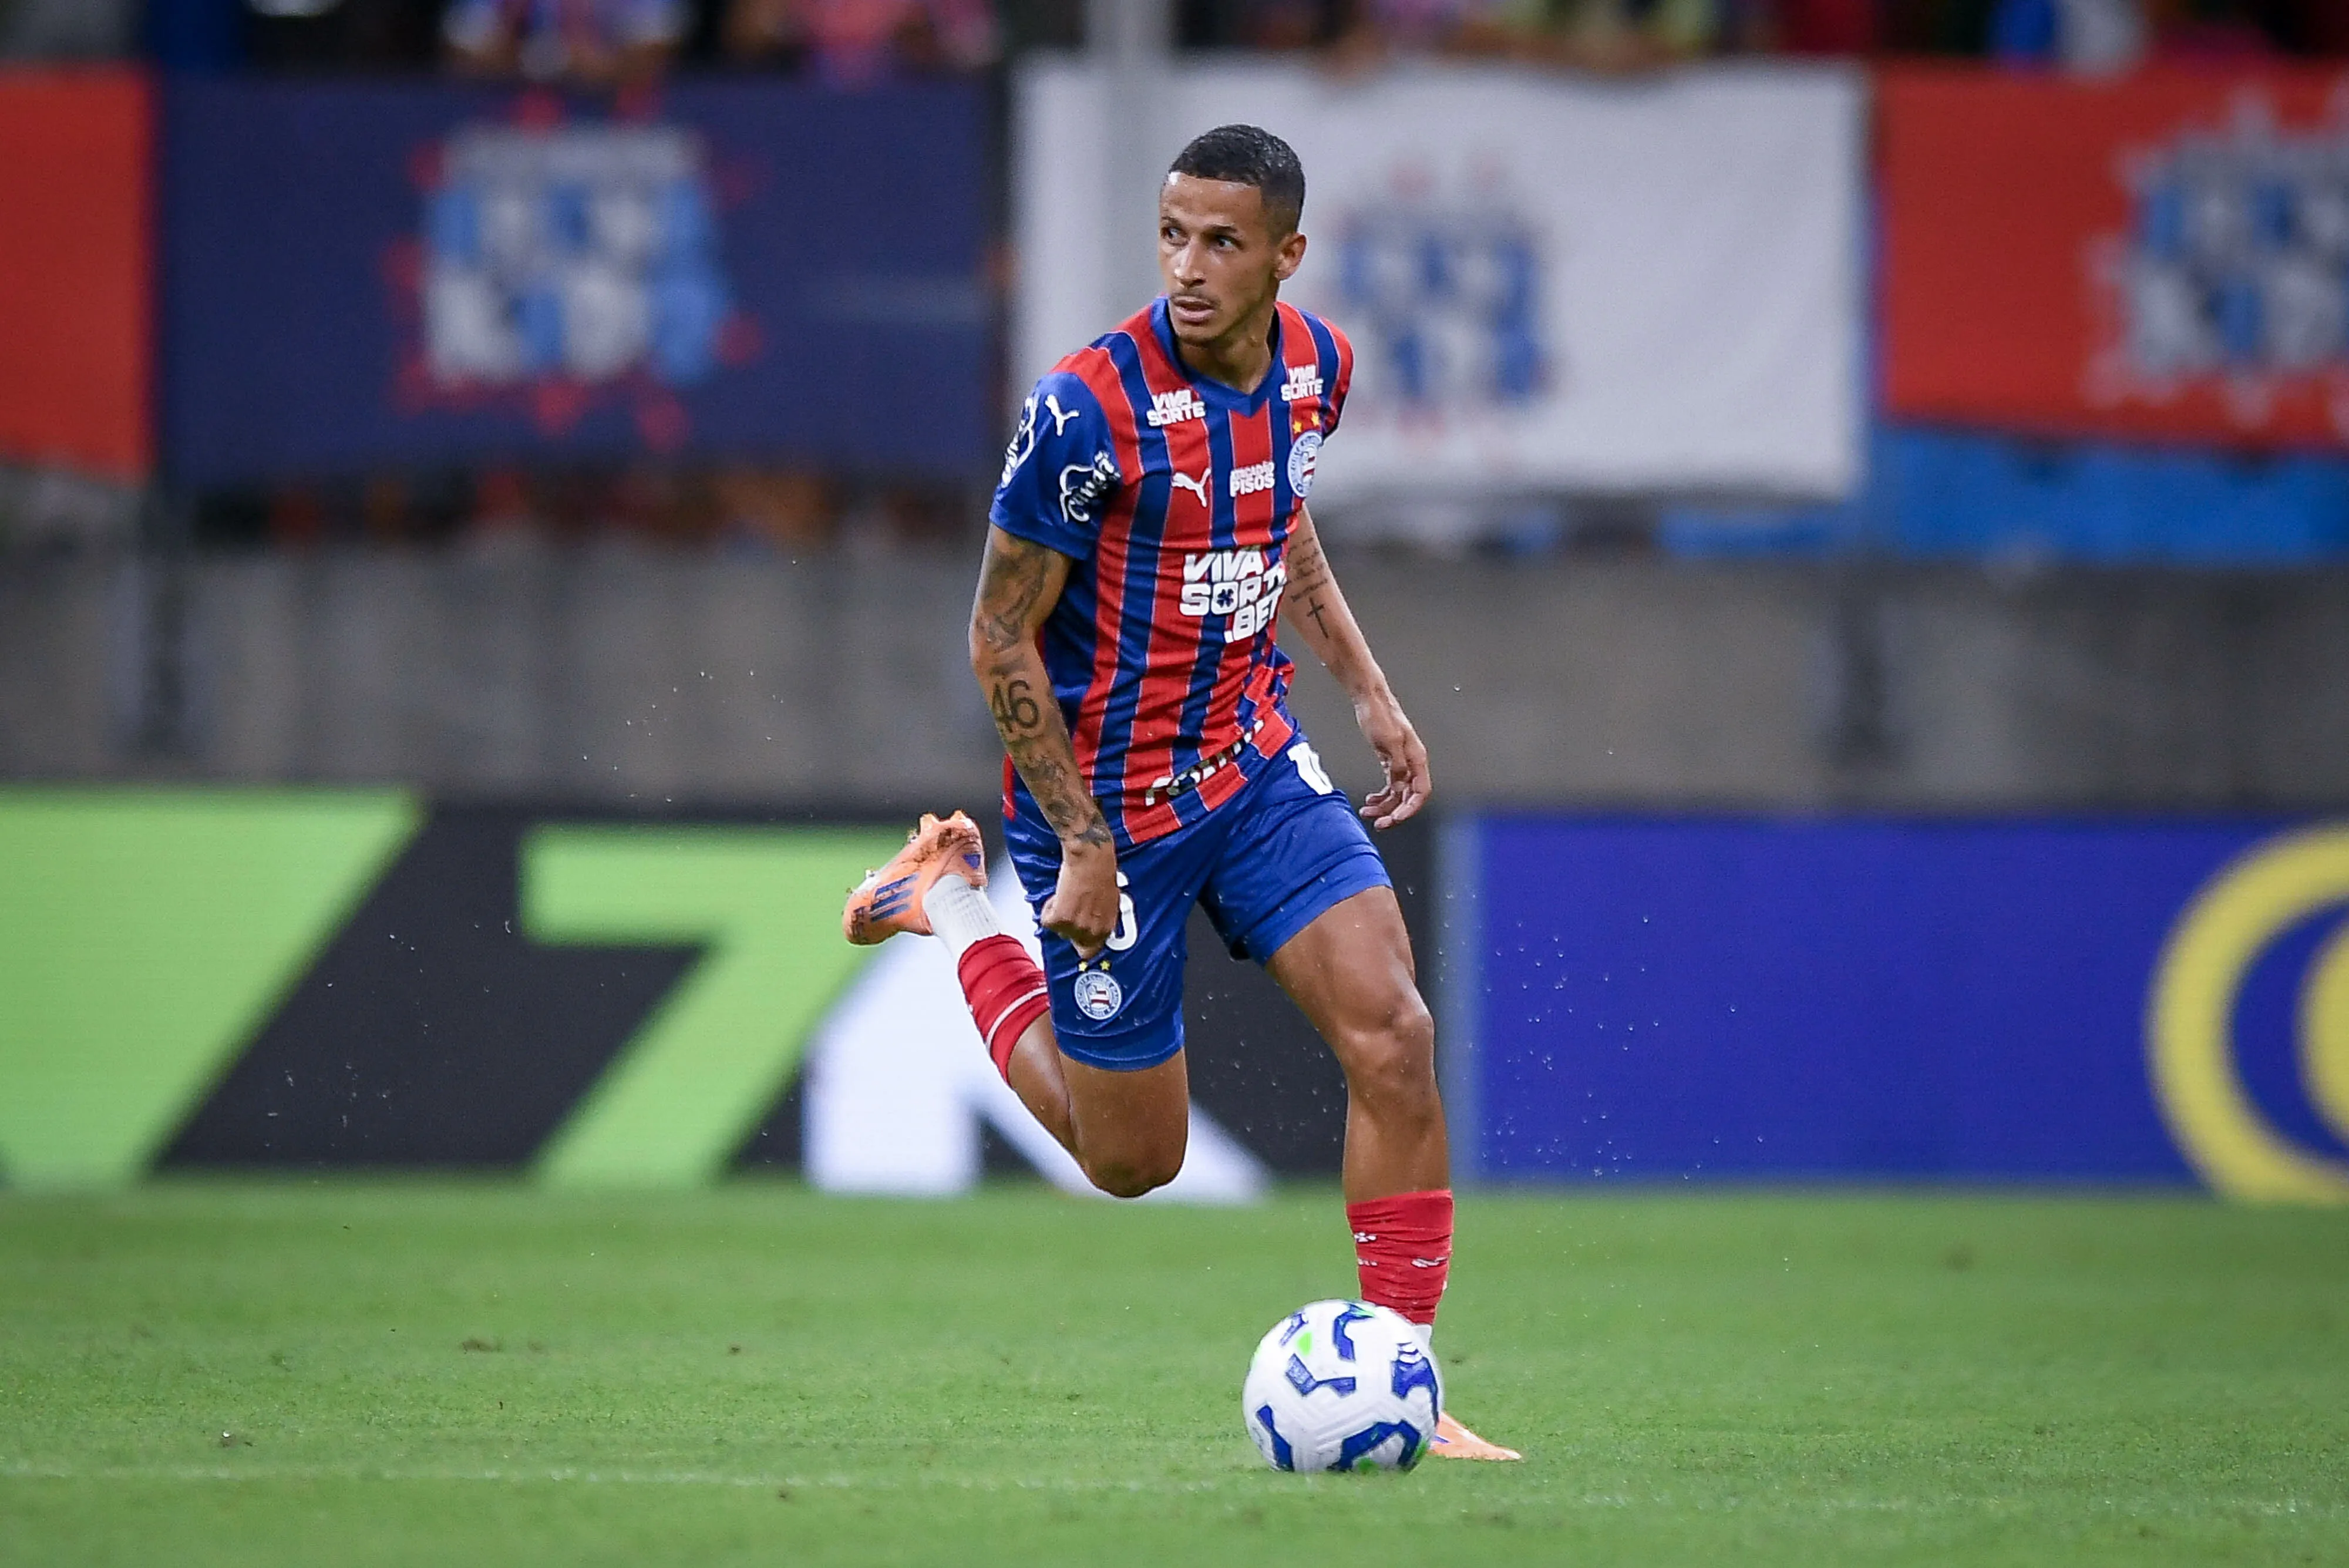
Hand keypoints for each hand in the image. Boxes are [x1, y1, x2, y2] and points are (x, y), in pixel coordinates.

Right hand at [1042, 837, 1119, 956]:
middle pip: (1069, 939)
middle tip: (1071, 905)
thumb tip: (1092, 923)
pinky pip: (1046, 919)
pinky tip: (1060, 894)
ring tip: (1068, 895)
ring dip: (1058, 913)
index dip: (1080, 942)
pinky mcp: (1060, 918)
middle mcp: (1091, 931)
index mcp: (1105, 928)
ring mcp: (1075, 926)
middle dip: (1068, 924)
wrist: (1090, 859)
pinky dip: (1048, 906)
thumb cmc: (1101, 873)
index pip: (1089, 951)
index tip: (1076, 937)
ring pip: (1057, 928)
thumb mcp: (1109, 902)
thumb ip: (1100, 918)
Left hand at [1355, 691, 1431, 829]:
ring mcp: (1401, 763)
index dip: (1409, 809)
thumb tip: (1400, 786)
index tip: (1394, 819)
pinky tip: (1370, 801)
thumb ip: (1396, 765)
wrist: (1370, 700)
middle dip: (1394, 812)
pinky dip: (1381, 796)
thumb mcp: (1388, 741)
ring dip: (1384, 807)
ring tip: (1366, 812)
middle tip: (1378, 823)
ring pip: (1397, 794)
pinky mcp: (1390, 761)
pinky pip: (1390, 786)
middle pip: (1408, 797)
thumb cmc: (1380, 715)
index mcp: (1416, 759)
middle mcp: (1411, 764)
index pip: (1420, 792)